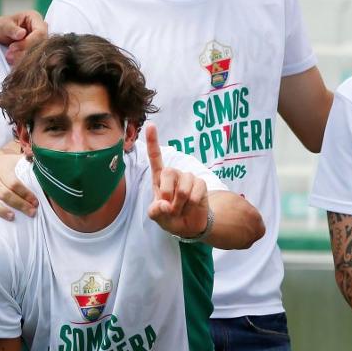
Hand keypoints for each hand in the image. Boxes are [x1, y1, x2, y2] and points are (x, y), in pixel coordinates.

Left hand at [0, 10, 46, 65]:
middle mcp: (40, 30)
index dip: (28, 42)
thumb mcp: (2, 26)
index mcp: (35, 18)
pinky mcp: (36, 52)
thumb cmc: (0, 27)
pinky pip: (34, 60)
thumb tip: (22, 34)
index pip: (40, 32)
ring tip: (8, 58)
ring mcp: (39, 42)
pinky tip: (12, 61)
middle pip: (41, 45)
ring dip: (23, 58)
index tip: (12, 47)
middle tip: (9, 55)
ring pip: (39, 54)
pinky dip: (23, 62)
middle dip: (25, 52)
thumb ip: (12, 29)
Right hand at [0, 148, 36, 220]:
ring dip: (0, 210)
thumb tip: (35, 156)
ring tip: (12, 217)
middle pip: (4, 193)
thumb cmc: (6, 163)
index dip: (25, 193)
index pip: (14, 183)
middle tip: (31, 212)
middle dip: (19, 204)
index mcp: (2, 169)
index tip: (35, 202)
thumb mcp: (16, 158)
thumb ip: (27, 158)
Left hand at [145, 123, 207, 237]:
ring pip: (182, 190)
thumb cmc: (170, 217)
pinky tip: (191, 206)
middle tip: (169, 207)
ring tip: (180, 209)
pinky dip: (191, 206)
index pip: (155, 158)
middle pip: (168, 173)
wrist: (189, 225)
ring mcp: (188, 178)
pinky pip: (194, 195)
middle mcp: (174, 174)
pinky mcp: (201, 183)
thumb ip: (155, 212)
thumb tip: (164, 204)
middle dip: (167, 194)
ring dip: (180, 205)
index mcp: (159, 178)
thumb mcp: (157, 217)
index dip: (153, 142)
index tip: (150, 125)